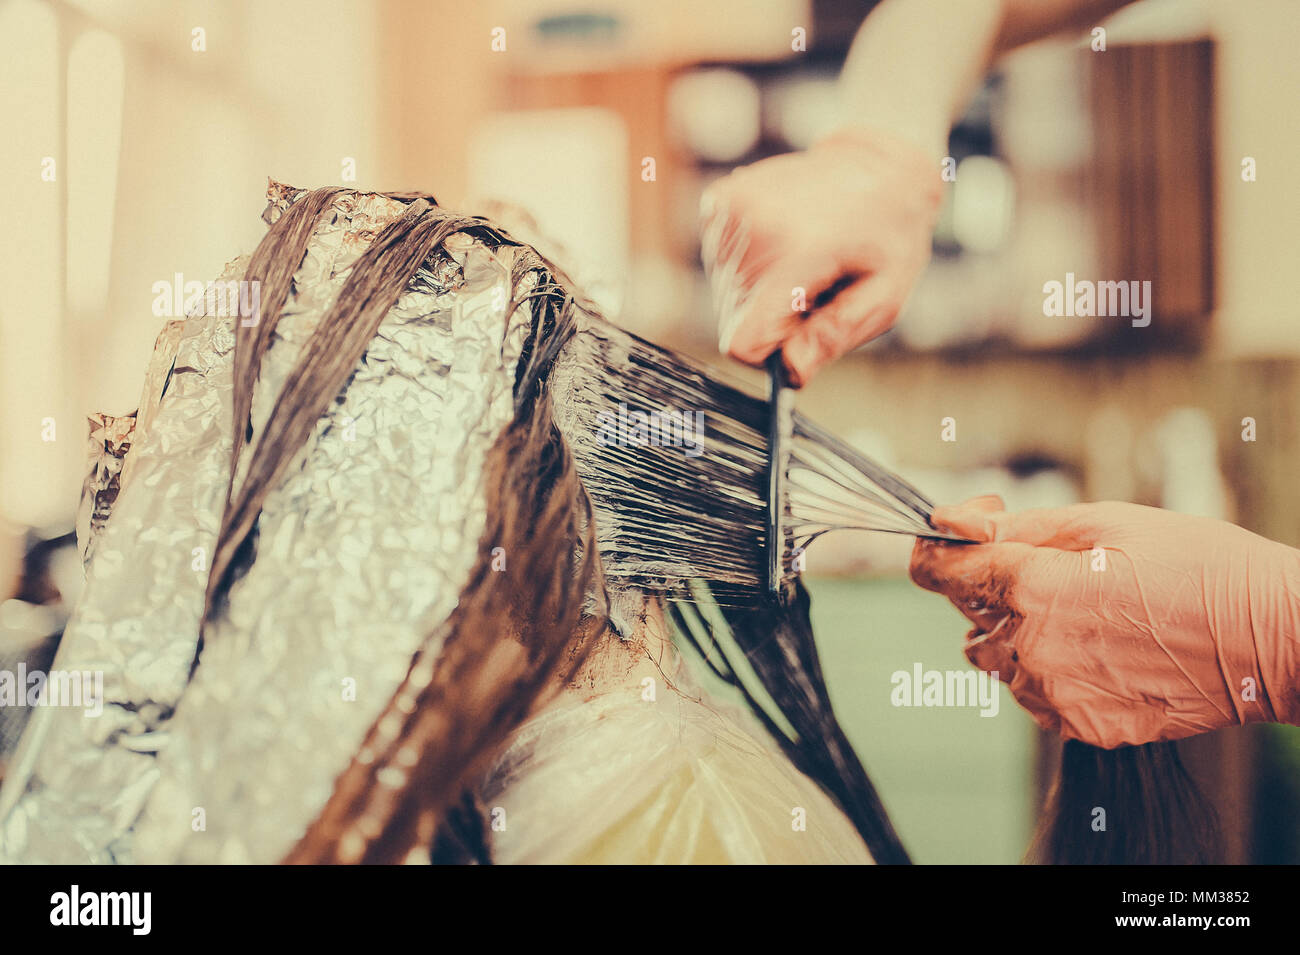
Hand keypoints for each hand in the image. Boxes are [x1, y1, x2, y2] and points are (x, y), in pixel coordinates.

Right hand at [699, 126, 940, 386]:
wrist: (874, 162)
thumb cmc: (887, 234)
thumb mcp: (884, 294)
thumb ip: (835, 335)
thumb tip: (790, 372)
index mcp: (798, 254)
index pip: (743, 341)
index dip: (769, 351)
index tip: (799, 329)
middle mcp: (754, 229)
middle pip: (736, 320)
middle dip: (772, 315)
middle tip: (813, 284)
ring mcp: (731, 211)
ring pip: (726, 292)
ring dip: (762, 287)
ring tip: (802, 257)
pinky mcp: (718, 202)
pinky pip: (719, 262)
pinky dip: (749, 261)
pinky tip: (783, 238)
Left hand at [909, 496, 1299, 747]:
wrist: (1272, 639)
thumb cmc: (1199, 567)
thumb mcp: (1107, 523)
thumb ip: (1018, 527)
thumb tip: (950, 521)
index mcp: (1033, 588)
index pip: (940, 571)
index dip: (937, 550)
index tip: (950, 539)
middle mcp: (1033, 647)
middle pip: (969, 614)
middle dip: (991, 586)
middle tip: (1050, 568)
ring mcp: (1056, 693)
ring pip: (999, 658)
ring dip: (1020, 632)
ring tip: (1086, 612)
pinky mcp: (1082, 725)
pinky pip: (1036, 693)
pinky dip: (1051, 670)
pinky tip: (1101, 649)